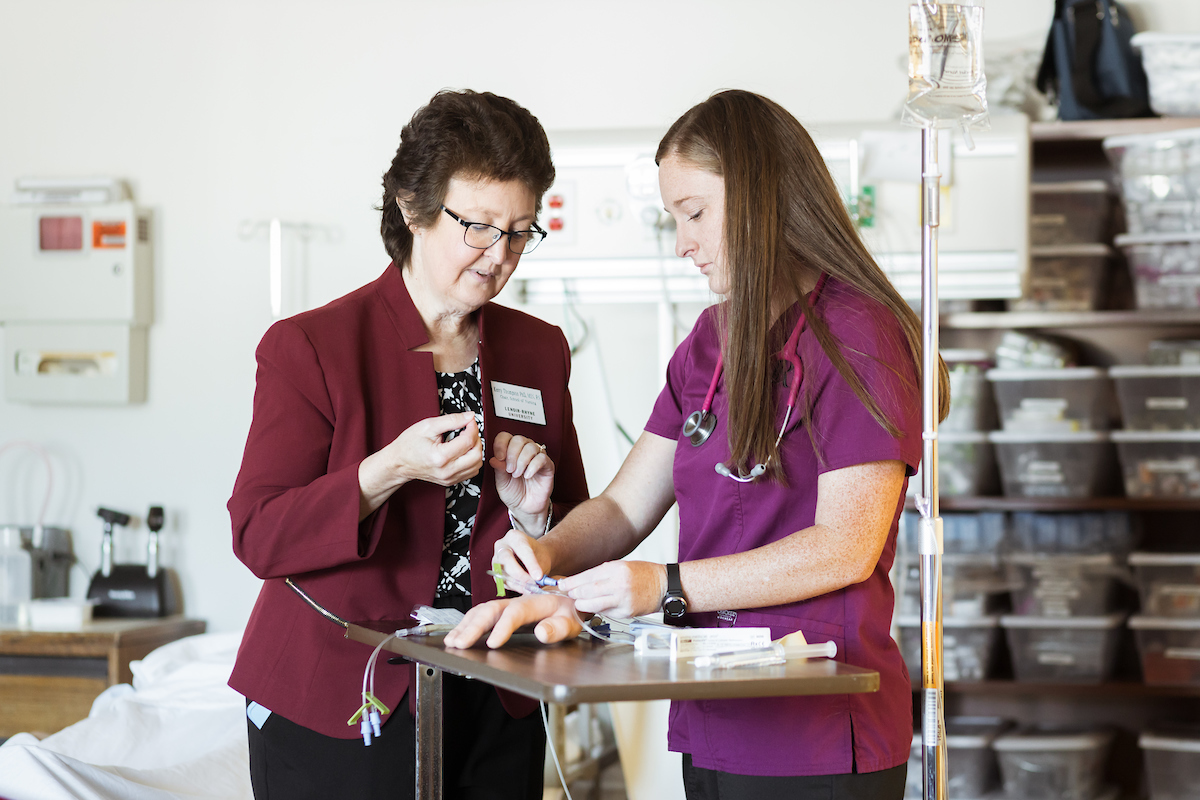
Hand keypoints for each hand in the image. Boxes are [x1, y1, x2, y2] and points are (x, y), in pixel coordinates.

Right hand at [358, 412, 481, 517]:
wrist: (398, 462)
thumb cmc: (409, 444)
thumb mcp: (428, 426)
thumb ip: (451, 420)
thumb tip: (469, 416)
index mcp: (440, 457)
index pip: (468, 441)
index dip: (472, 427)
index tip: (469, 421)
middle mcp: (447, 471)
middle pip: (477, 455)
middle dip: (476, 439)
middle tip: (468, 430)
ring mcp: (449, 478)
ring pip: (477, 465)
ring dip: (476, 449)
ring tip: (465, 439)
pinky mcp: (451, 481)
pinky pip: (471, 471)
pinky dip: (472, 459)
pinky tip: (463, 450)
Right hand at [443, 594, 581, 648]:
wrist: (570, 598)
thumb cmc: (571, 612)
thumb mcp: (572, 622)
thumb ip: (558, 628)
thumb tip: (541, 632)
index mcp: (535, 603)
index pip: (515, 613)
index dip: (503, 628)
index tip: (493, 644)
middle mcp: (517, 601)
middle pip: (491, 610)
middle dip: (473, 627)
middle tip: (459, 644)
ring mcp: (508, 604)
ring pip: (482, 611)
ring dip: (465, 625)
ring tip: (452, 641)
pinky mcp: (502, 611)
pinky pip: (481, 614)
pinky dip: (467, 623)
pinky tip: (457, 635)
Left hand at [490, 432, 553, 532]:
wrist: (525, 508)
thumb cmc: (513, 493)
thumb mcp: (501, 482)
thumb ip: (498, 469)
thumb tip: (494, 458)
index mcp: (511, 452)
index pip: (505, 437)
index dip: (501, 444)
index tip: (499, 457)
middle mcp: (524, 452)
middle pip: (519, 439)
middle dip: (512, 454)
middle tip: (509, 470)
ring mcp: (537, 458)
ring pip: (531, 447)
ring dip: (522, 461)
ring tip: (517, 474)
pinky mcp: (548, 466)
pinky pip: (542, 458)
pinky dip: (533, 466)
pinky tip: (528, 476)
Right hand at [491, 528, 551, 584]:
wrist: (533, 557)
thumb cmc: (538, 555)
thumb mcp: (542, 558)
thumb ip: (539, 568)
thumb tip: (536, 581)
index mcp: (514, 537)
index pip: (521, 548)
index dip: (530, 563)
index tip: (539, 576)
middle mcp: (502, 546)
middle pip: (506, 559)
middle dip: (519, 573)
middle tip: (532, 583)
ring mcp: (496, 560)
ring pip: (503, 572)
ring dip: (518, 583)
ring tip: (532, 589)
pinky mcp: (495, 573)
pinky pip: (503, 582)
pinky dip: (515, 587)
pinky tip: (526, 589)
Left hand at [558, 560, 667, 618]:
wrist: (664, 585)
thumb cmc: (643, 574)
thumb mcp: (622, 565)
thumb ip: (603, 573)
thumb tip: (582, 581)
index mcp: (617, 569)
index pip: (587, 576)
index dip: (572, 582)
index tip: (562, 585)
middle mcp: (619, 584)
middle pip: (588, 591)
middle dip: (575, 594)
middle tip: (568, 594)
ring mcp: (623, 600)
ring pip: (594, 605)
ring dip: (583, 604)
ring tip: (579, 602)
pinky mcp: (626, 612)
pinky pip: (606, 612)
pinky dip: (599, 610)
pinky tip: (596, 606)